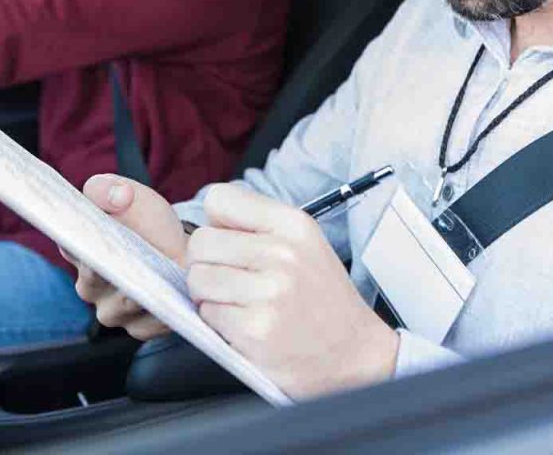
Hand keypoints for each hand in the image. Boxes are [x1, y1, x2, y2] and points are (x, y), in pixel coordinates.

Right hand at [67, 174, 190, 339]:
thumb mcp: (132, 197)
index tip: (97, 234)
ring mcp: (111, 310)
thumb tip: (117, 195)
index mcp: (77, 250)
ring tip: (158, 280)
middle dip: (114, 269)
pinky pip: (147, 323)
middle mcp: (88, 285)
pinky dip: (162, 312)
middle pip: (94, 281)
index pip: (70, 245)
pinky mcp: (138, 327)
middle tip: (134, 259)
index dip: (80, 240)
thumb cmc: (149, 224)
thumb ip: (114, 189)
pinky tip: (173, 298)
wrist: (179, 251)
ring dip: (141, 292)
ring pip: (122, 305)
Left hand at [186, 184, 399, 398]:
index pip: (219, 199)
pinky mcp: (255, 329)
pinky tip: (245, 324)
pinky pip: (207, 313)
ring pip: (198, 278)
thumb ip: (258, 225)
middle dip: (206, 263)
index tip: (229, 244)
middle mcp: (282, 253)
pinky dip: (217, 321)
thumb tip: (203, 222)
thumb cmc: (322, 299)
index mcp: (293, 225)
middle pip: (201, 241)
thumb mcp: (304, 244)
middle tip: (229, 280)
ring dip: (208, 294)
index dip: (216, 224)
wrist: (354, 353)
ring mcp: (269, 292)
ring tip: (238, 303)